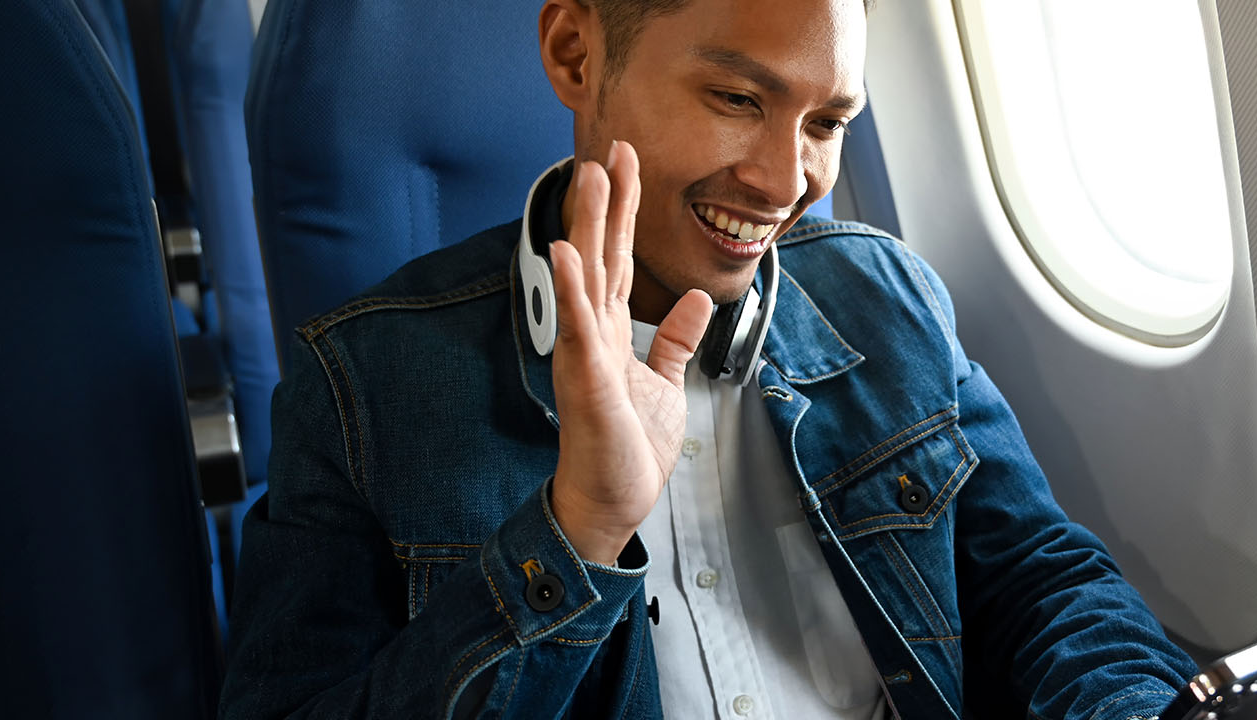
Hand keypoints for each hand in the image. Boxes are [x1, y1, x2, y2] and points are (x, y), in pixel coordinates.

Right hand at [547, 141, 713, 564]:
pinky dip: (571, 289)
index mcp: (608, 331)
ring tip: (588, 178)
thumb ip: (672, 339)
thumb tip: (690, 299)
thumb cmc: (627, 447)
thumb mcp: (664, 381)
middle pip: (599, 254)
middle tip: (614, 149)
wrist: (611, 500)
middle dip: (607, 201)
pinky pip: (577, 327)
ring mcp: (584, 353)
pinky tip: (565, 253)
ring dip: (586, 226)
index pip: (616, 258)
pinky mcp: (584, 379)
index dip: (624, 211)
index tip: (629, 164)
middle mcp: (591, 333)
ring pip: (584, 277)